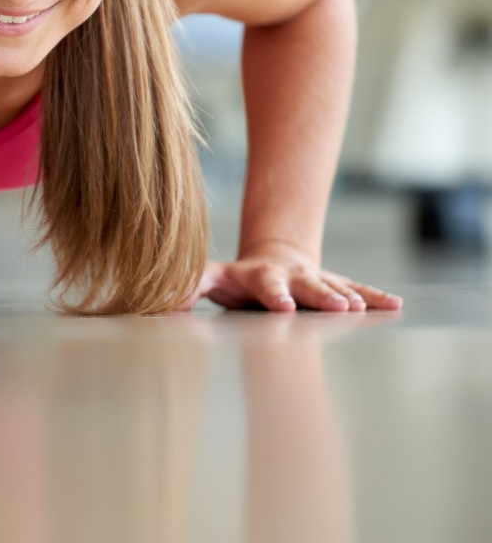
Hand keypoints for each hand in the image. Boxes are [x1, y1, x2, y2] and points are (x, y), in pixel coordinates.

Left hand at [181, 240, 402, 312]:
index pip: (265, 285)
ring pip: (333, 287)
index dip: (274, 294)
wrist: (274, 253)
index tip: (283, 307)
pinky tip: (395, 306)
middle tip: (338, 309)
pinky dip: (374, 297)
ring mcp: (314, 279)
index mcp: (259, 276)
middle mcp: (290, 275)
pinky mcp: (335, 284)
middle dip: (320, 296)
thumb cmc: (238, 277)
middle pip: (306, 285)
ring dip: (349, 297)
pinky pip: (357, 290)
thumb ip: (191, 287)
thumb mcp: (212, 278)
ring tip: (362, 309)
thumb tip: (166, 303)